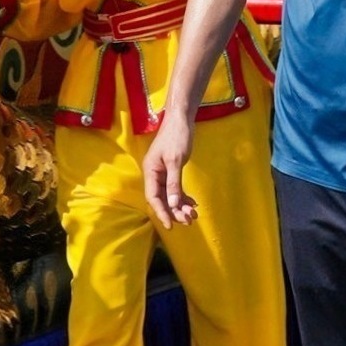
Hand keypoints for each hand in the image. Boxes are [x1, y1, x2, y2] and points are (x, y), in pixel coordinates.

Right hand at [141, 113, 199, 229]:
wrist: (181, 119)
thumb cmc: (176, 136)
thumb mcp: (176, 160)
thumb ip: (174, 183)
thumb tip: (174, 204)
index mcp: (151, 171)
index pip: (153, 197)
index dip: (161, 213)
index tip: (170, 226)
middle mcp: (154, 174)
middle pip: (162, 199)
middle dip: (175, 211)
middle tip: (190, 220)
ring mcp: (163, 173)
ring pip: (170, 195)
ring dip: (181, 206)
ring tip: (194, 214)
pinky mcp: (171, 171)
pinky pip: (176, 189)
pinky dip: (184, 197)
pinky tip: (193, 203)